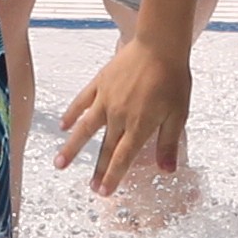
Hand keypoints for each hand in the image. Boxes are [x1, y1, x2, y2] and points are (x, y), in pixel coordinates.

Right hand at [58, 44, 187, 195]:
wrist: (160, 45)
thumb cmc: (173, 79)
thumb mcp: (178, 114)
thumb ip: (168, 143)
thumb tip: (167, 171)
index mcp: (139, 126)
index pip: (123, 158)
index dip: (113, 176)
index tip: (104, 192)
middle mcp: (119, 116)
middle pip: (105, 148)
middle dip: (98, 170)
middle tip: (91, 187)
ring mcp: (106, 99)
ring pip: (85, 128)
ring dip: (72, 147)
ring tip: (59, 163)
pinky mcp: (100, 84)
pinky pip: (81, 102)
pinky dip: (71, 114)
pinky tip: (62, 125)